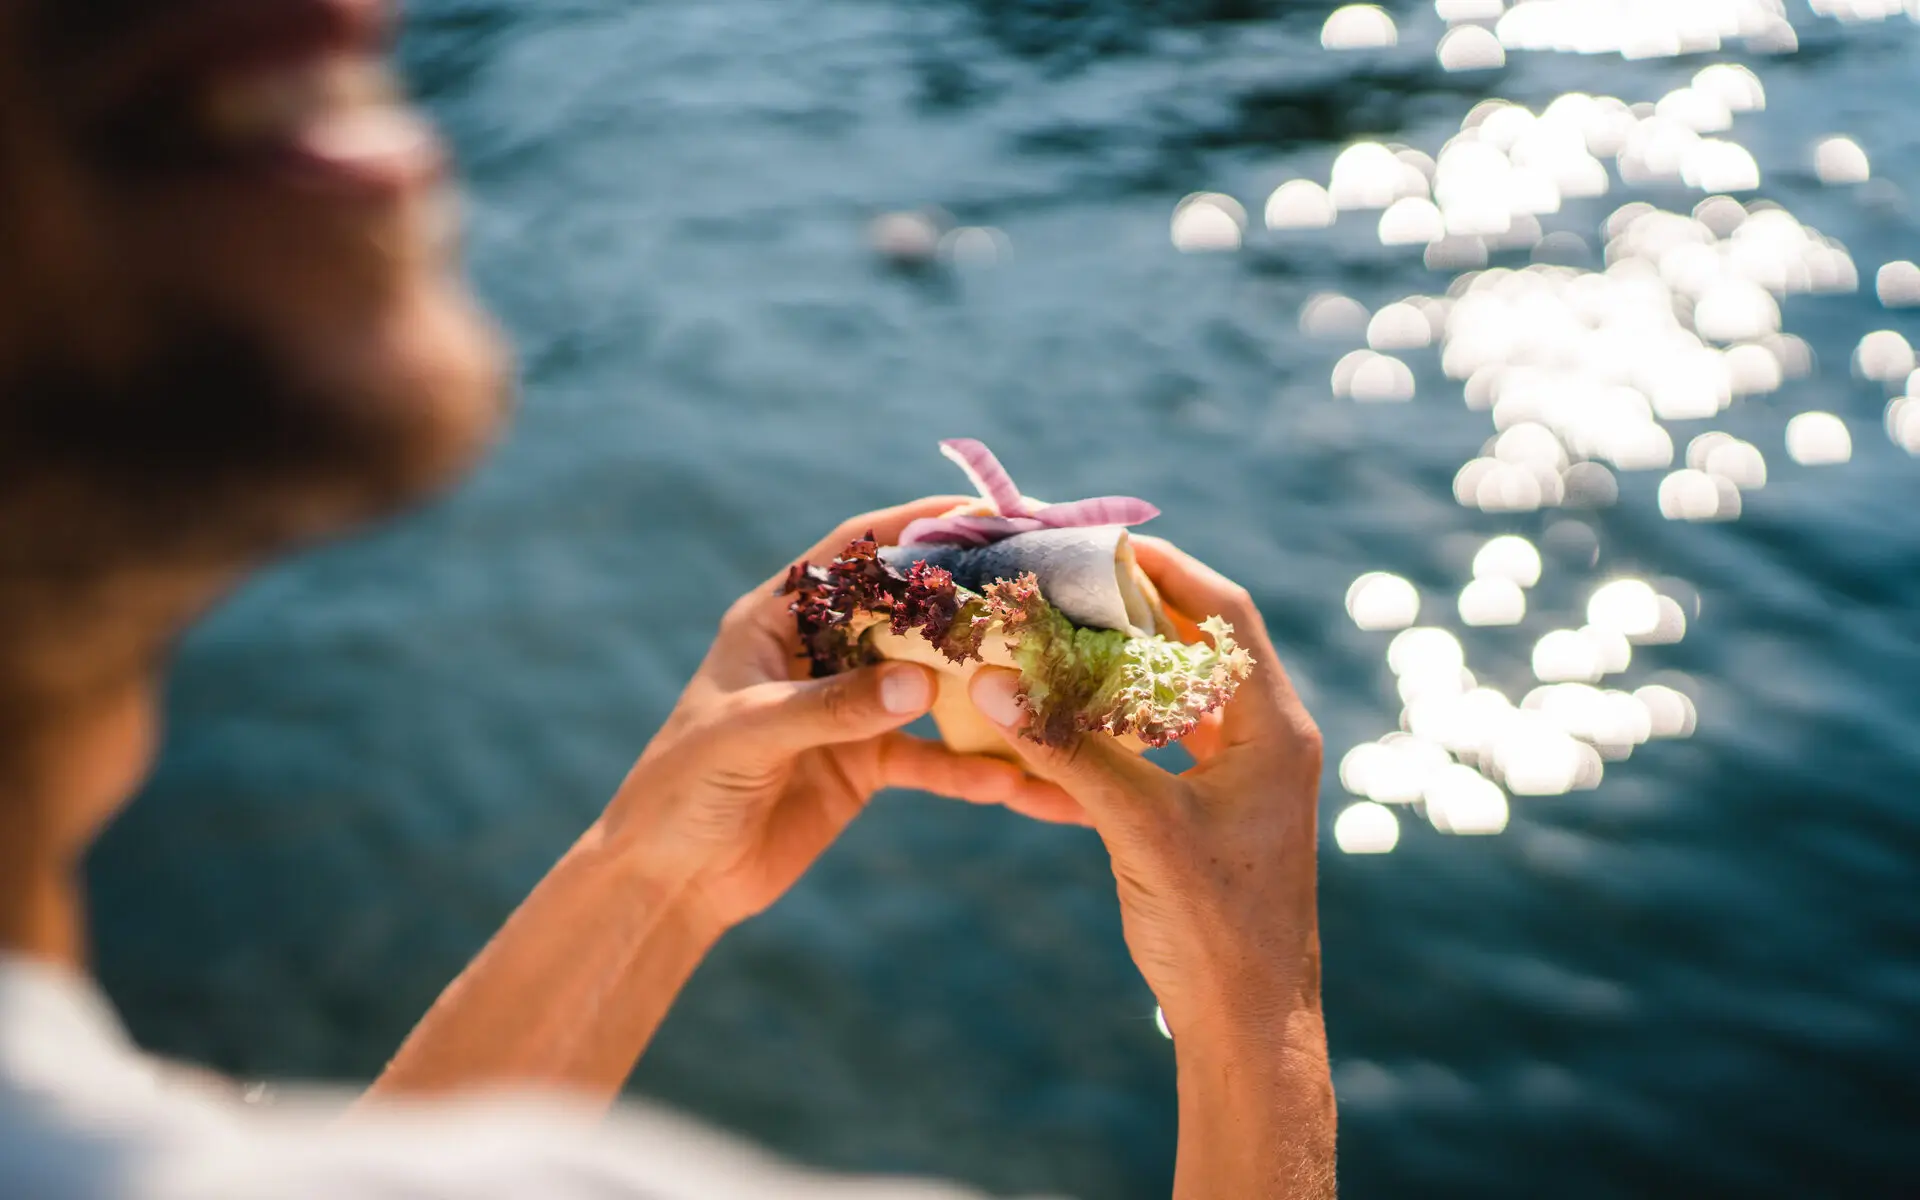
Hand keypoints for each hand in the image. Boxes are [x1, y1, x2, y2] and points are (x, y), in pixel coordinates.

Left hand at [600, 496, 1089, 938]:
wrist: (671, 879)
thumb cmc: (683, 787)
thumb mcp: (751, 736)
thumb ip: (833, 709)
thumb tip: (919, 685)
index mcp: (779, 619)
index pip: (855, 552)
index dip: (915, 525)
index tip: (984, 512)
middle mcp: (822, 653)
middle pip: (909, 611)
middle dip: (972, 601)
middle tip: (1044, 589)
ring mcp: (850, 709)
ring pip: (933, 685)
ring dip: (986, 690)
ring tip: (1050, 684)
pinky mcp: (866, 765)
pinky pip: (932, 762)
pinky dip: (974, 772)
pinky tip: (1020, 783)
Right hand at [966, 535, 1324, 1035]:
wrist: (1249, 1025)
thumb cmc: (1214, 928)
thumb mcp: (1137, 830)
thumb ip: (1068, 751)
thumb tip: (994, 682)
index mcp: (1275, 730)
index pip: (1226, 615)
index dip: (1168, 568)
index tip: (1103, 541)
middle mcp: (1269, 740)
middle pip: (1203, 643)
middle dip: (1135, 608)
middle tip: (1064, 579)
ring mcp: (1244, 774)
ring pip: (1182, 690)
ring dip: (1125, 660)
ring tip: (1056, 631)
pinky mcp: (1217, 806)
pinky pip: (1169, 737)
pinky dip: (1123, 716)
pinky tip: (1068, 711)